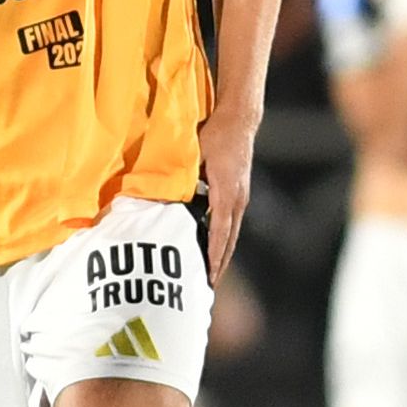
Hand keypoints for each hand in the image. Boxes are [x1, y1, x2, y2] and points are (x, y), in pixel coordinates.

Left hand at [197, 105, 257, 279]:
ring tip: (212, 274)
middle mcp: (238, 199)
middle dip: (219, 264)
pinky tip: (215, 248)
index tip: (207, 275)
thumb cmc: (215, 135)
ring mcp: (241, 196)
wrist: (240, 120)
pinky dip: (224, 240)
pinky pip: (232, 223)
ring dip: (223, 255)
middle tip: (208, 286)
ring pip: (232, 233)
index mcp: (226, 193)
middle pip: (229, 240)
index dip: (212, 255)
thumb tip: (165, 199)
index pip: (219, 231)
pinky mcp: (240, 193)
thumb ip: (184, 178)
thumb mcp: (195, 156)